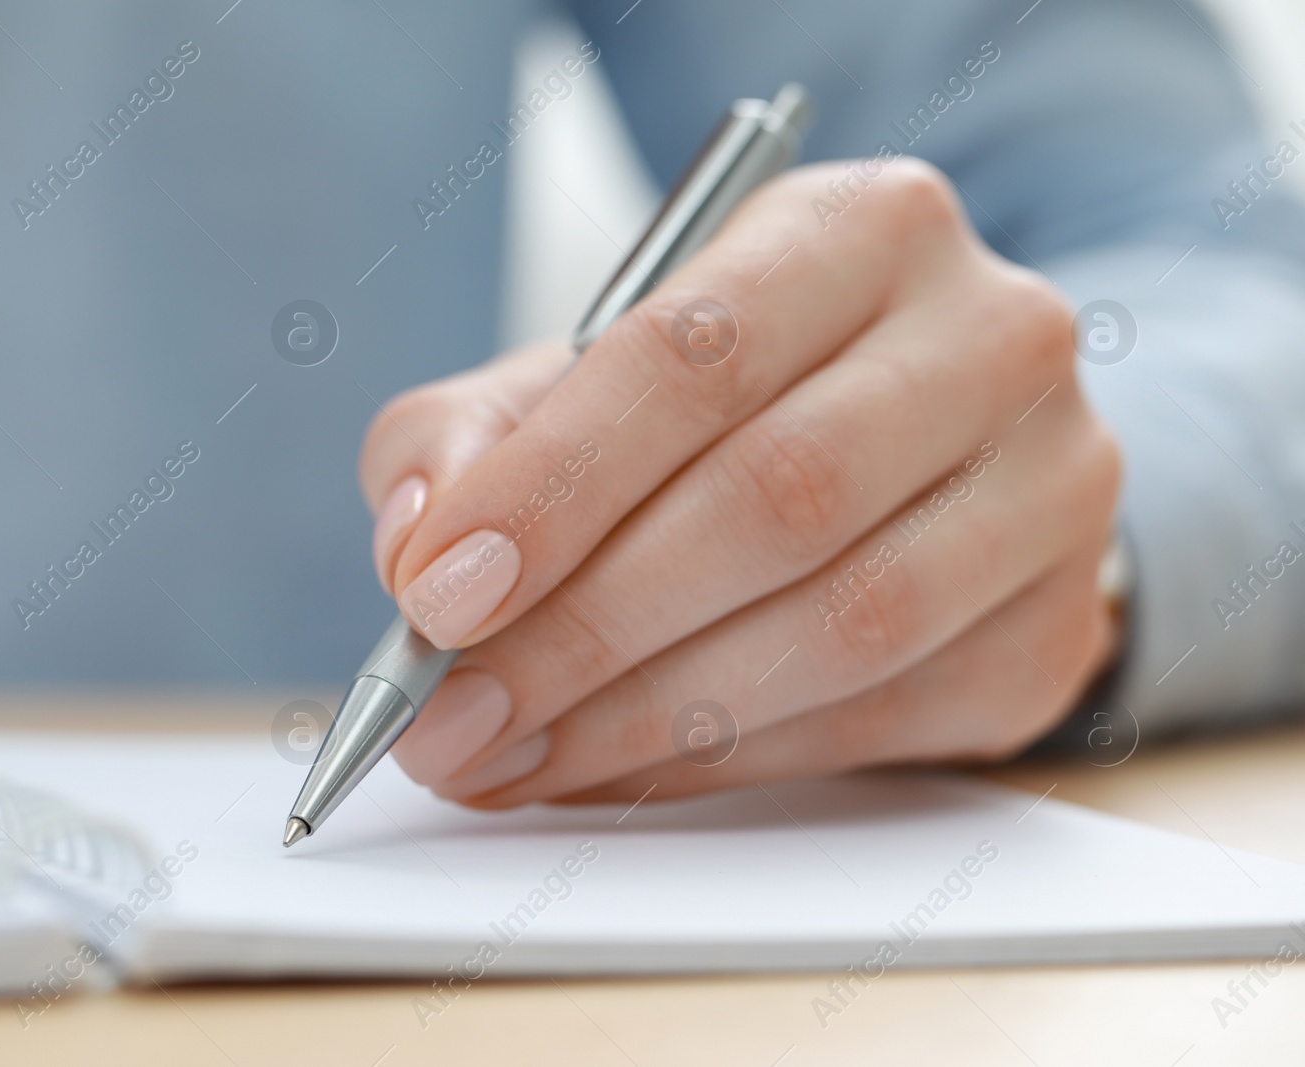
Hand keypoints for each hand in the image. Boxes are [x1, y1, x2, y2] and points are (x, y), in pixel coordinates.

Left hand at [359, 158, 1120, 807]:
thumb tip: (418, 550)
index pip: (697, 354)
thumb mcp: (585, 369)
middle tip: (455, 714)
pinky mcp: (1053, 628)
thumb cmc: (729, 400)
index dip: (556, 486)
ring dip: (644, 716)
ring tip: (512, 754)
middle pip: (777, 498)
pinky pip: (877, 720)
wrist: (923, 444)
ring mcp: (1050, 488)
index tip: (439, 595)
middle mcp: (990, 339)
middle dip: (584, 628)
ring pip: (842, 625)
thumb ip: (475, 435)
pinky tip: (617, 764)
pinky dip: (723, 757)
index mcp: (863, 228)